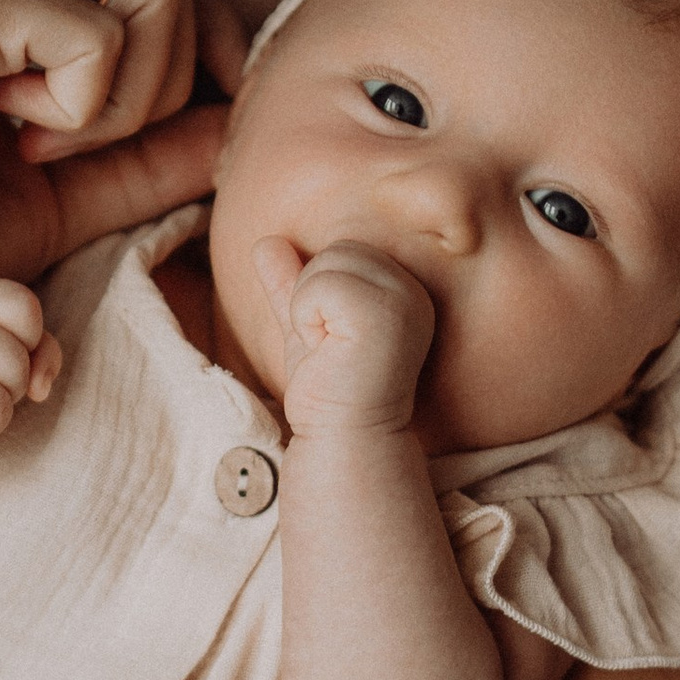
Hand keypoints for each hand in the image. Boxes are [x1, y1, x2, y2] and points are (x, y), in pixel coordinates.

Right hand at [0, 0, 221, 388]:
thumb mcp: (70, 191)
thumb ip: (153, 147)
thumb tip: (242, 108)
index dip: (201, 42)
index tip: (188, 129)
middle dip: (171, 68)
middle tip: (83, 149)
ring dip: (132, 92)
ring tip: (45, 149)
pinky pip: (101, 37)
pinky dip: (87, 111)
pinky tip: (13, 144)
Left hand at [255, 237, 433, 432]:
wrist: (343, 438)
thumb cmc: (328, 391)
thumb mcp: (305, 327)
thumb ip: (291, 283)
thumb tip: (267, 241)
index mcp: (402, 288)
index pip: (342, 252)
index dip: (320, 296)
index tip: (333, 342)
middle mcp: (412, 288)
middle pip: (337, 250)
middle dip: (313, 298)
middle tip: (329, 347)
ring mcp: (403, 299)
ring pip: (326, 263)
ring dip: (308, 310)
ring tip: (329, 350)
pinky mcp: (384, 313)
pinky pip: (321, 285)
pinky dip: (307, 318)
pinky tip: (327, 351)